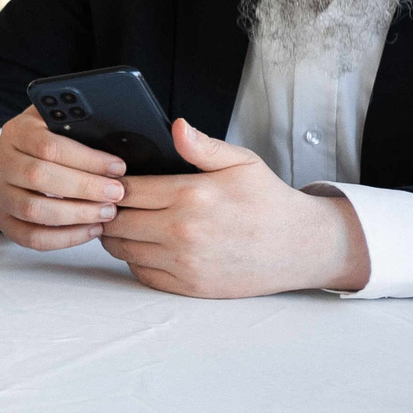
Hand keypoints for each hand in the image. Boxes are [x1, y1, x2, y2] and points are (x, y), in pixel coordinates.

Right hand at [0, 106, 129, 249]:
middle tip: (116, 194)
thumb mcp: (61, 123)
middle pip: (38, 177)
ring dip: (76, 215)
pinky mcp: (4, 220)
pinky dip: (64, 238)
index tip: (117, 168)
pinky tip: (91, 230)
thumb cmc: (49, 141)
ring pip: (32, 209)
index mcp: (17, 132)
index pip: (49, 146)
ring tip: (107, 213)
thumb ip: (82, 128)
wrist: (17, 159)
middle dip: (84, 188)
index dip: (86, 159)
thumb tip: (118, 146)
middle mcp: (1, 161)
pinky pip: (31, 237)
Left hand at [101, 119, 367, 296]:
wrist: (300, 246)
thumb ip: (203, 146)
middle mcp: (183, 231)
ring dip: (119, 236)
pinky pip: (140, 272)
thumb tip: (177, 126)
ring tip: (131, 223)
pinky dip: (136, 259)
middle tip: (117, 204)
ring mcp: (184, 261)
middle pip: (115, 220)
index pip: (126, 189)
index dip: (114, 185)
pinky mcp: (188, 286)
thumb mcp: (242, 162)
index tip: (116, 183)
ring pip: (121, 248)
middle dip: (111, 210)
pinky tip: (149, 246)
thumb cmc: (268, 202)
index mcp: (192, 195)